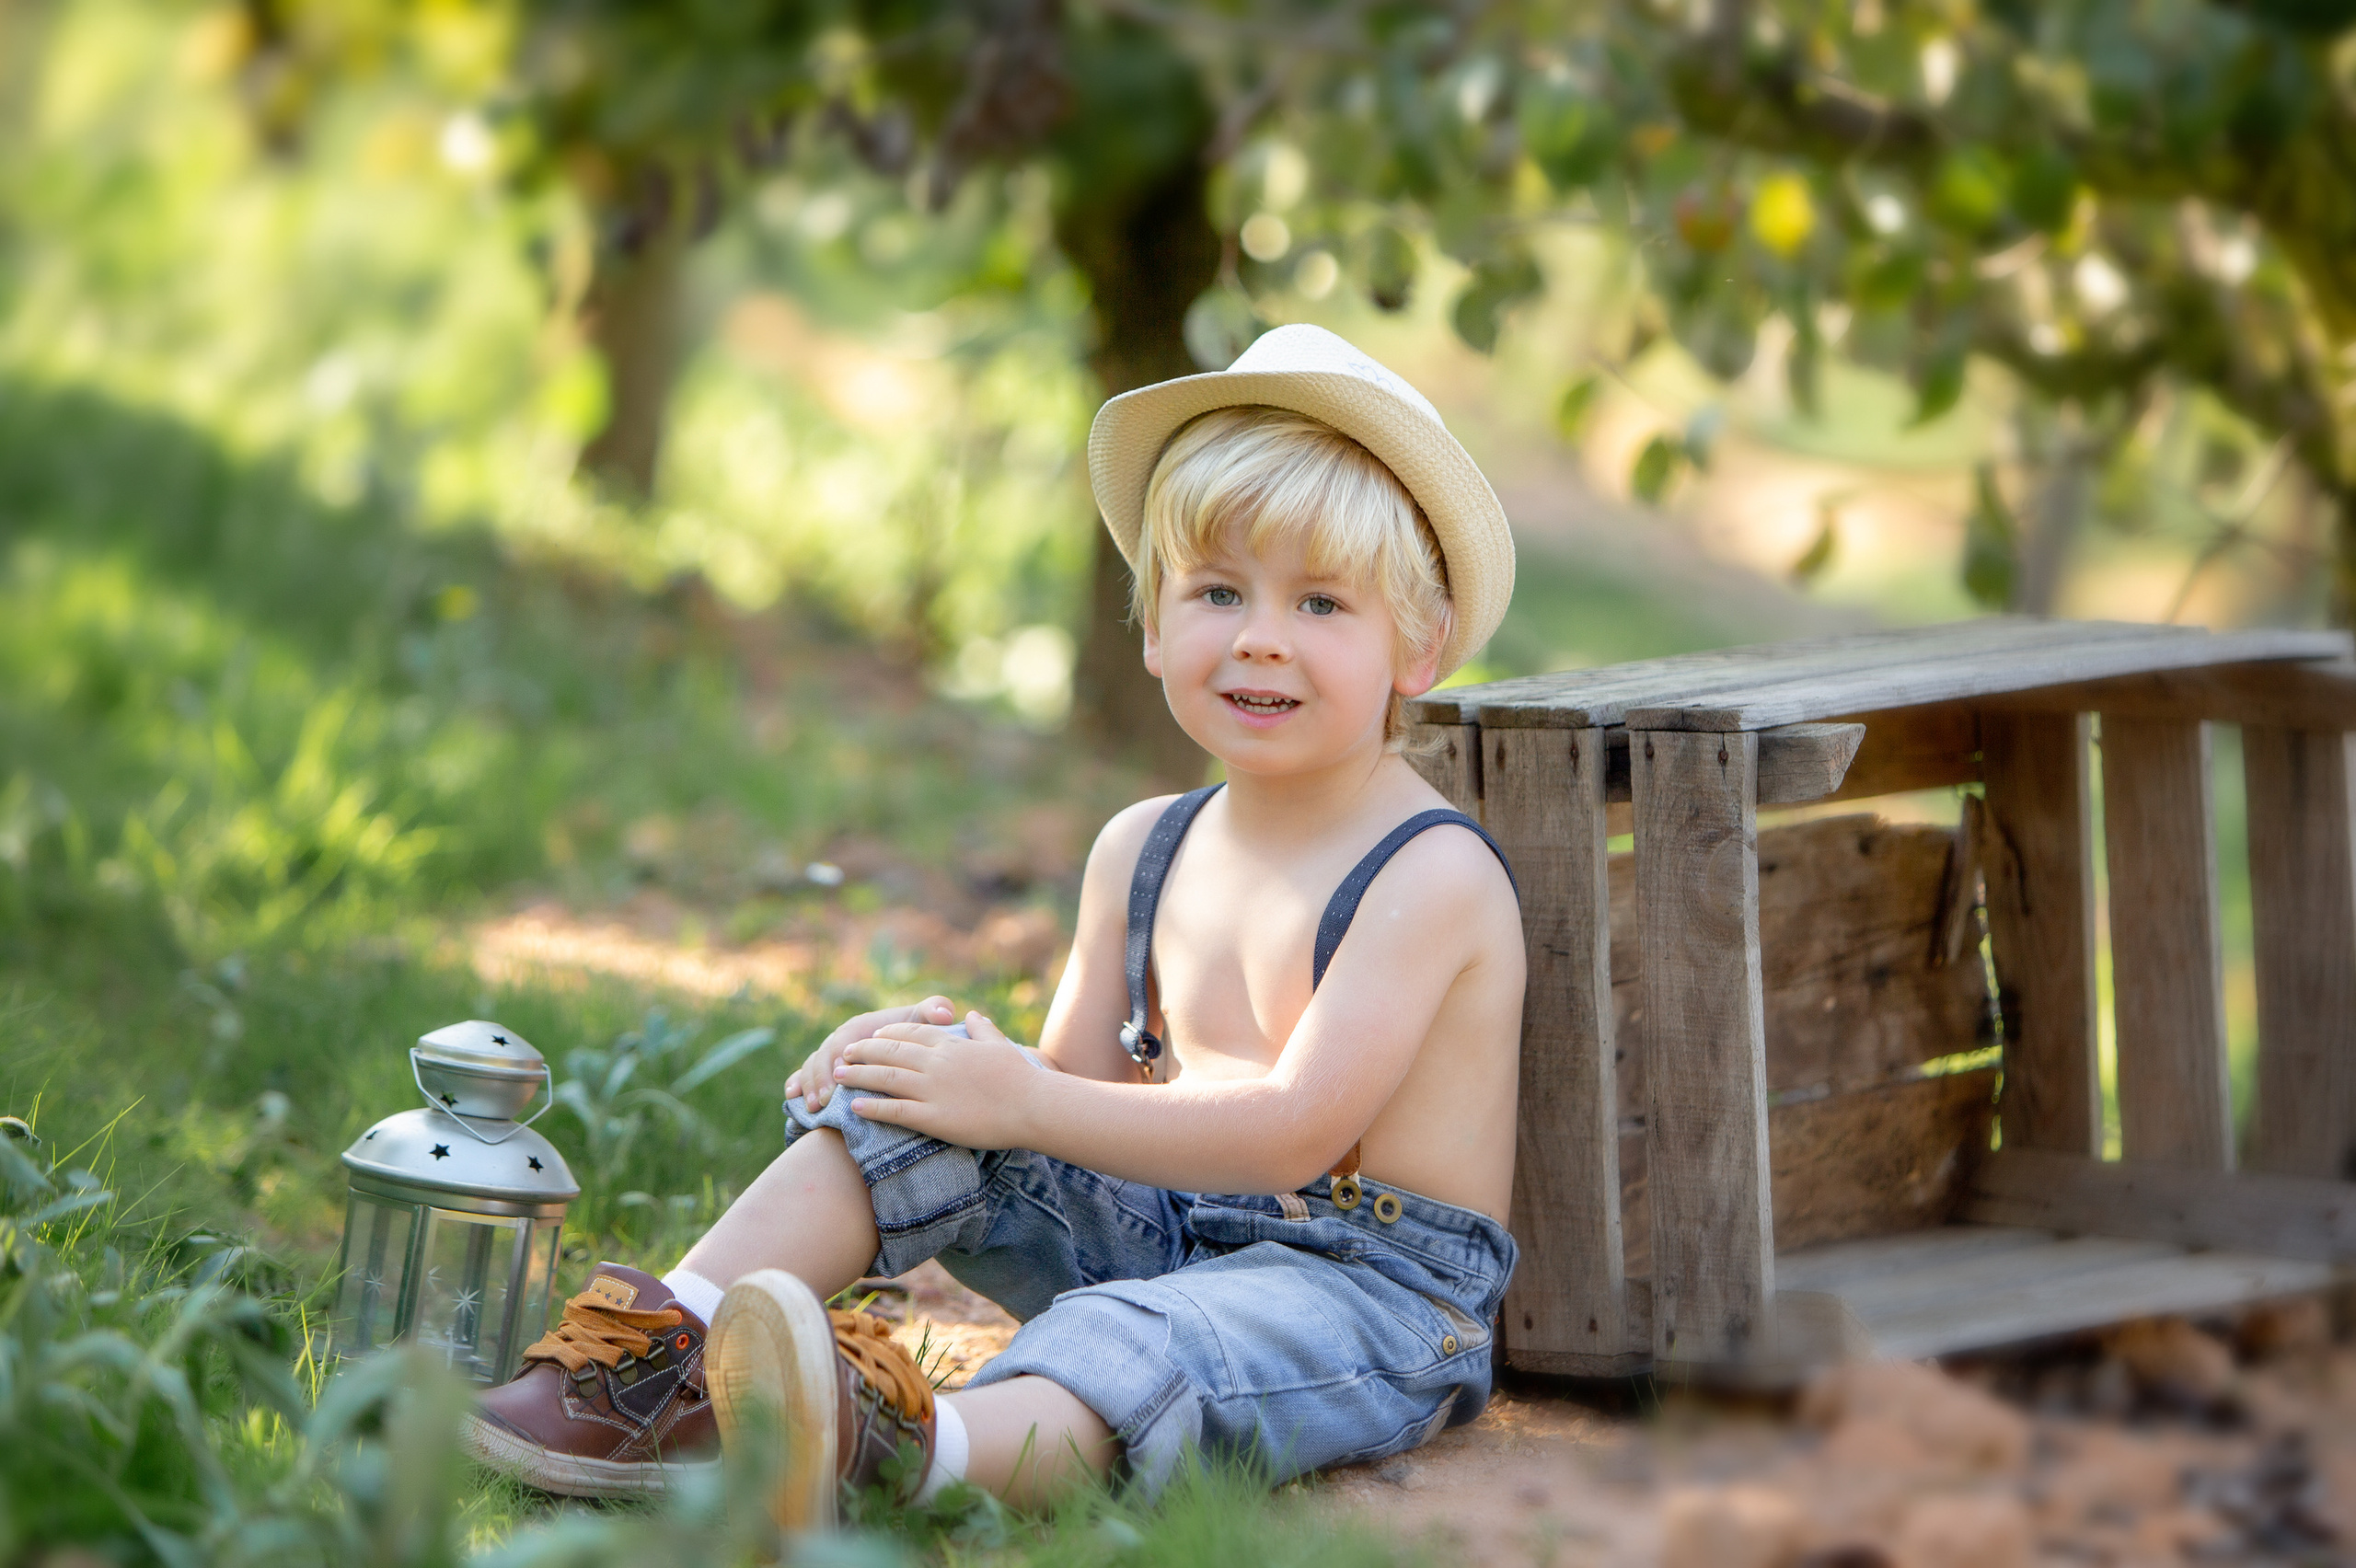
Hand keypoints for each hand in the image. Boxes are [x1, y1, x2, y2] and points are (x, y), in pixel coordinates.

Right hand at [785, 995, 955, 1112]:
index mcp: (861, 1026)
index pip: (846, 1038)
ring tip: (815, 1108)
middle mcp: (841, 1038)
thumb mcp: (925, 1022)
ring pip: (811, 1067)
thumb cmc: (915, 1034)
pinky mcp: (824, 1070)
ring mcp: (830, 1054)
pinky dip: (796, 1084)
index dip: (841, 1055)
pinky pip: (804, 1075)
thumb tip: (945, 1012)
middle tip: (825, 1101)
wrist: (907, 1047)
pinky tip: (792, 1098)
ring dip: (809, 1086)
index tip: (842, 1074)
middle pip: (823, 1055)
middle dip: (821, 1077)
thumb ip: (934, 1011)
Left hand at [836, 1012, 1041, 1148]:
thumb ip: (982, 1029)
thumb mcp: (999, 1044)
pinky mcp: (934, 1117)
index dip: (887, 1035)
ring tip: (838, 1075)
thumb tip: (972, 1014)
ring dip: (858, 1076)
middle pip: (890, 1052)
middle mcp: (936, 1063)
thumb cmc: (1021, 1077)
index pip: (910, 1033)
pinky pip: (895, 1111)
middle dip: (863, 1052)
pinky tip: (855, 1107)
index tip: (872, 1038)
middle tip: (843, 1054)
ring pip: (885, 1079)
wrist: (1033, 1106)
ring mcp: (933, 1090)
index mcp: (951, 1045)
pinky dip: (872, 1108)